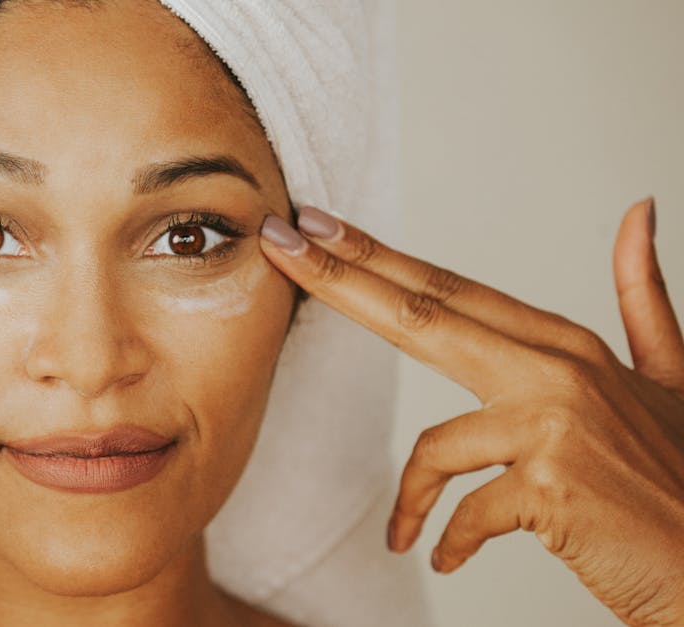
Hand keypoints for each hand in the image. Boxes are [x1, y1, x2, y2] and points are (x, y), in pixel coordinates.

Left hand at [259, 198, 683, 626]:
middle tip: (279, 243)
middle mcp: (560, 373)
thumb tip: (638, 210)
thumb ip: (641, 298)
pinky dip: (444, 538)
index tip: (316, 224)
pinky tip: (442, 558)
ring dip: (411, 497)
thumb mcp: (668, 378)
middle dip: (341, 278)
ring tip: (407, 533)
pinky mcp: (552, 489)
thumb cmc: (680, 480)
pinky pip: (462, 512)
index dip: (379, 255)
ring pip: (435, 445)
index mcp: (569, 346)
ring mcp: (557, 427)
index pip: (452, 289)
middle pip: (423, 314)